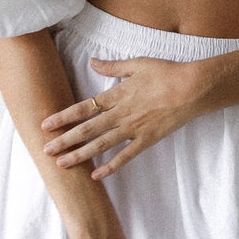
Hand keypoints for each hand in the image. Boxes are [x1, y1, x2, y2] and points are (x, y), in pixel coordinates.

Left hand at [41, 54, 207, 179]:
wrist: (193, 88)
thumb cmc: (167, 73)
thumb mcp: (138, 64)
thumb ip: (113, 67)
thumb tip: (93, 62)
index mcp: (117, 95)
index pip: (83, 108)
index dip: (63, 117)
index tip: (46, 125)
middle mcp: (121, 114)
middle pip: (87, 130)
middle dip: (64, 140)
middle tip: (45, 150)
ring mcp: (133, 129)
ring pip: (101, 145)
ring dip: (80, 155)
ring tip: (62, 164)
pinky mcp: (147, 140)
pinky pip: (125, 157)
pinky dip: (110, 167)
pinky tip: (96, 176)